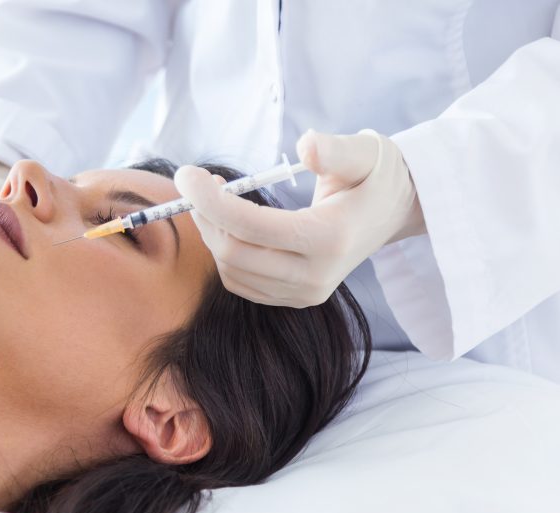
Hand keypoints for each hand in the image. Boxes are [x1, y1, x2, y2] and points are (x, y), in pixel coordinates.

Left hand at [176, 129, 425, 307]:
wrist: (393, 212)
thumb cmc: (375, 174)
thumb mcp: (364, 153)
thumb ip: (335, 150)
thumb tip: (305, 147)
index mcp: (330, 238)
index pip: (252, 227)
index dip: (210, 200)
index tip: (186, 173)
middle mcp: (317, 275)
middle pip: (234, 254)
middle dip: (205, 216)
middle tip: (198, 183)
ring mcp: (305, 293)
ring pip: (232, 270)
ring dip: (212, 232)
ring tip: (214, 198)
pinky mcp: (294, 298)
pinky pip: (240, 282)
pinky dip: (224, 252)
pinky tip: (228, 224)